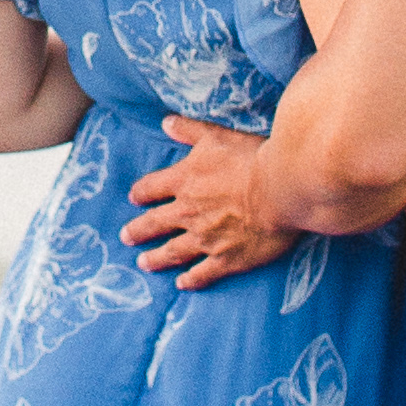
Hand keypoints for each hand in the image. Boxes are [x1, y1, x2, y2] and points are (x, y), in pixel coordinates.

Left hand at [125, 116, 292, 283]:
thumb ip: (189, 130)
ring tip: (143, 263)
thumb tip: (166, 122)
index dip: (141, 193)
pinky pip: (202, 273)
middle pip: (155, 223)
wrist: (280, 190)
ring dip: (156, 258)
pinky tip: (182, 284)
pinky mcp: (226, 258)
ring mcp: (205, 239)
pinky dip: (191, 280)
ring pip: (172, 251)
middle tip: (126, 237)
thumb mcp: (216, 135)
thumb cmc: (250, 159)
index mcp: (184, 181)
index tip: (134, 198)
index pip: (151, 188)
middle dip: (138, 230)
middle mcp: (188, 212)